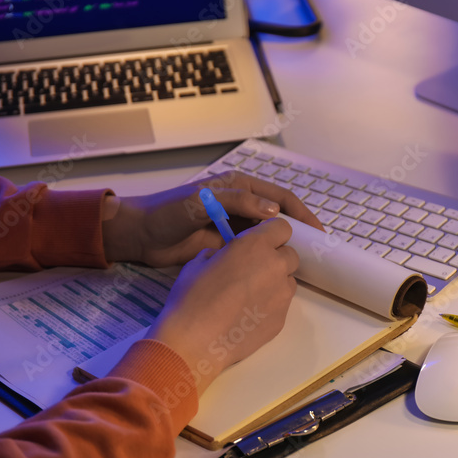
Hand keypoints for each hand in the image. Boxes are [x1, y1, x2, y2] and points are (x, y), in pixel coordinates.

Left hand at [101, 171, 322, 266]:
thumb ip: (237, 201)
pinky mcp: (226, 245)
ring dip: (282, 245)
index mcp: (240, 187)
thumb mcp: (202, 202)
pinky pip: (253, 250)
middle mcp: (242, 203)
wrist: (140, 235)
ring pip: (267, 235)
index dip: (301, 213)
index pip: (280, 197)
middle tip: (316, 250)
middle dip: (298, 230)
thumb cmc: (167, 212)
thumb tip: (274, 210)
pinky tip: (274, 270)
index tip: (317, 231)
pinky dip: (265, 258)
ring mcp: (234, 225)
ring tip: (300, 262)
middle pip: (278, 216)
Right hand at [144, 218, 298, 393]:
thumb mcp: (199, 262)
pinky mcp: (282, 318)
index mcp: (256, 245)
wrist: (195, 341)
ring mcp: (283, 294)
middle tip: (253, 269)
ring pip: (288, 280)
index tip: (259, 241)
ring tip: (249, 295)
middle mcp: (276, 266)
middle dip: (275, 258)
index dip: (271, 233)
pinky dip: (270, 304)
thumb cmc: (191, 297)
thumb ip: (221, 252)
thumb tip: (226, 256)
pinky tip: (248, 315)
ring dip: (275, 281)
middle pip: (290, 254)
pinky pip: (281, 304)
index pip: (282, 227)